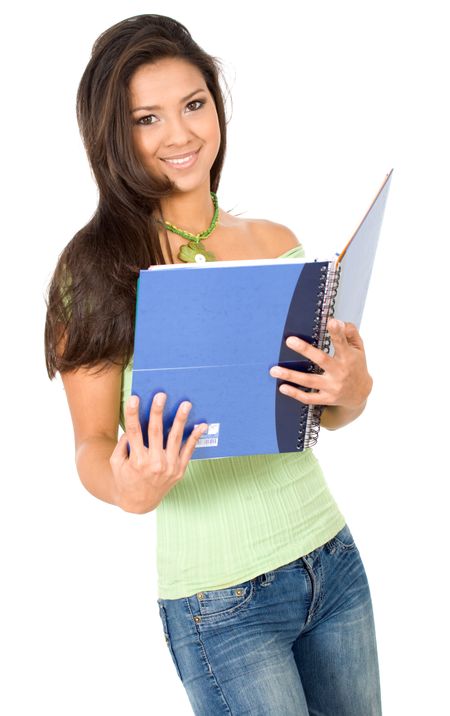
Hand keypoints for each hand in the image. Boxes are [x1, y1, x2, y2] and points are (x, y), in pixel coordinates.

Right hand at [109, 393, 207, 512]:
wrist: (138, 502)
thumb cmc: (125, 478)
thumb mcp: (116, 462)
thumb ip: (122, 444)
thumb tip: (134, 425)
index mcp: (136, 460)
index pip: (134, 432)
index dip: (134, 414)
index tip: (135, 398)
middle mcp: (153, 463)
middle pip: (155, 432)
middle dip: (158, 412)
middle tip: (161, 395)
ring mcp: (169, 467)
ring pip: (175, 438)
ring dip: (180, 420)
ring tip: (185, 404)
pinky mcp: (180, 470)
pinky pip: (189, 451)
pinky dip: (195, 437)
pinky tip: (200, 425)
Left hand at [269, 319, 372, 410]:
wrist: (360, 394)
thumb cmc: (356, 366)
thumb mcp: (359, 349)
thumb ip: (350, 333)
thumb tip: (339, 321)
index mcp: (348, 357)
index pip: (342, 343)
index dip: (338, 332)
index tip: (332, 321)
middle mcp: (339, 372)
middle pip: (321, 360)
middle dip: (305, 350)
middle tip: (289, 341)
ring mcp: (332, 387)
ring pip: (309, 381)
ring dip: (291, 375)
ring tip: (273, 370)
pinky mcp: (326, 398)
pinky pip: (309, 398)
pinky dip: (295, 393)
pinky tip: (282, 387)